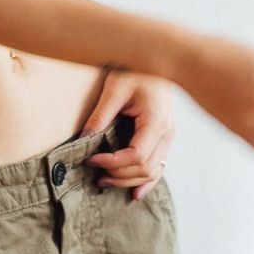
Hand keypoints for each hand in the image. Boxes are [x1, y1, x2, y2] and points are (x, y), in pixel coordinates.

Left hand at [78, 69, 175, 201]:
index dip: (113, 163)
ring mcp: (169, 136)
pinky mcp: (165, 137)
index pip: (137, 155)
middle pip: (145, 168)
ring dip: (129, 181)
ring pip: (153, 172)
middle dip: (119, 175)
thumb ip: (100, 115)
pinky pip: (160, 166)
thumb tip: (84, 139)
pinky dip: (147, 182)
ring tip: (104, 181)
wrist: (158, 59)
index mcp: (156, 121)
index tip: (91, 159)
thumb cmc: (136, 69)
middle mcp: (167, 132)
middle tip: (95, 173)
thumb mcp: (114, 88)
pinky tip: (135, 194)